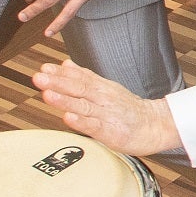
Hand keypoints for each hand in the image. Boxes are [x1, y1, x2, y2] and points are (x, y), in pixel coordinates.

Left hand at [33, 59, 183, 156]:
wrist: (155, 126)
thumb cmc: (129, 110)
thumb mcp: (107, 87)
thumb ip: (84, 76)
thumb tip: (65, 64)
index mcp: (101, 87)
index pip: (79, 77)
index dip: (61, 73)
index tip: (45, 68)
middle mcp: (102, 98)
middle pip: (79, 88)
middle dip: (57, 82)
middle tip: (39, 77)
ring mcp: (106, 114)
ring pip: (83, 106)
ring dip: (65, 100)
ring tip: (48, 94)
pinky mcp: (110, 132)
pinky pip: (93, 126)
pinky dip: (80, 122)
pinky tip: (68, 117)